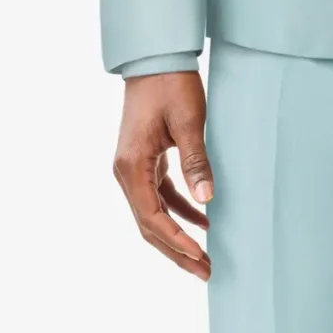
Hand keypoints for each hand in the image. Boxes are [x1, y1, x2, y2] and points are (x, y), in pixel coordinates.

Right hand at [112, 70, 212, 278]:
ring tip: (206, 259)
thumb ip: (196, 161)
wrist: (155, 59)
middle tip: (206, 273)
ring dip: (179, 237)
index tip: (201, 258)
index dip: (177, 241)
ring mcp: (133, 168)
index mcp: (131, 166)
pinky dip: (181, 213)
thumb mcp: (189, 122)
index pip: (152, 217)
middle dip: (177, 251)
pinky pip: (160, 197)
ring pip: (154, 215)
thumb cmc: (171, 85)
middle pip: (149, 225)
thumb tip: (207, 201)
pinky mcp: (145, 162)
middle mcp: (126, 172)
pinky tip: (205, 223)